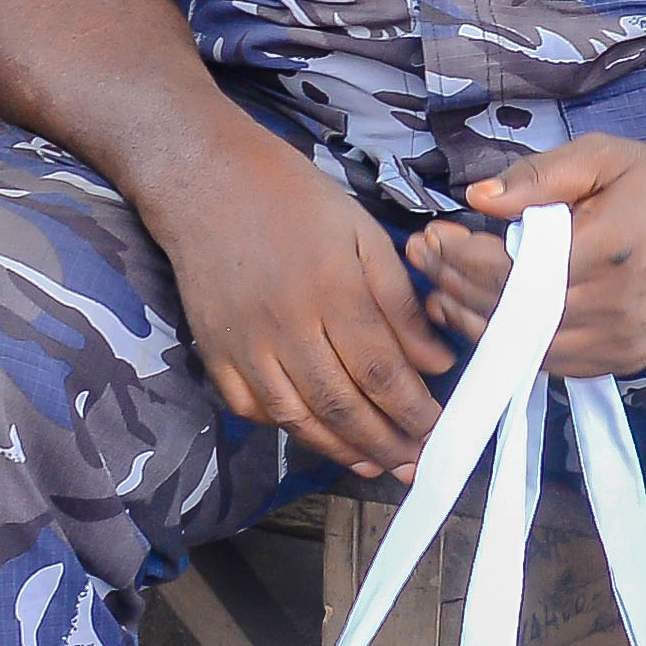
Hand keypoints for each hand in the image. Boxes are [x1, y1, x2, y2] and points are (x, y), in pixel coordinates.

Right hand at [151, 118, 453, 480]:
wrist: (205, 179)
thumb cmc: (293, 199)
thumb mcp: (361, 232)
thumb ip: (400, 300)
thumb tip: (437, 362)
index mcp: (334, 291)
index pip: (383, 372)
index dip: (414, 412)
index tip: (440, 433)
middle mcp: (289, 327)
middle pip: (344, 405)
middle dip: (386, 444)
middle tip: (415, 465)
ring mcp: (246, 344)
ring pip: (298, 418)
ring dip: (341, 450)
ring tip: (373, 465)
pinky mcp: (215, 351)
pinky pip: (251, 408)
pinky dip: (284, 429)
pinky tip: (313, 435)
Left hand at [406, 135, 645, 378]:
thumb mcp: (601, 156)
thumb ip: (539, 176)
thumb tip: (478, 198)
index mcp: (603, 251)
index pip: (508, 270)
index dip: (459, 256)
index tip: (431, 235)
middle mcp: (612, 307)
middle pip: (510, 311)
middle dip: (454, 286)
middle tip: (422, 261)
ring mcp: (622, 341)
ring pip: (528, 347)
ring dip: (476, 323)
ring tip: (438, 295)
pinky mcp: (629, 358)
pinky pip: (556, 364)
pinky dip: (516, 346)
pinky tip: (485, 322)